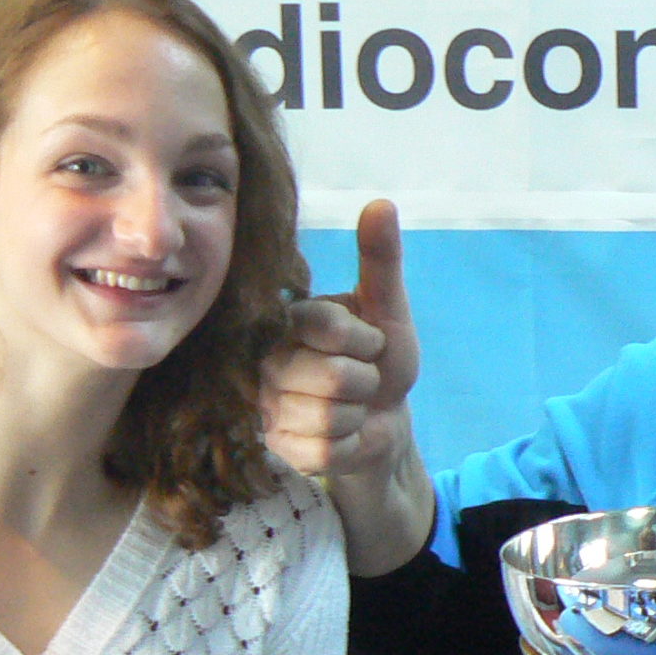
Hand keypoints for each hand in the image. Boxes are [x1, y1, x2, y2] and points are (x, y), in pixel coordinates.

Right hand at [262, 199, 421, 483]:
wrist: (382, 421)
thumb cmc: (381, 361)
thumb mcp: (388, 310)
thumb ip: (381, 260)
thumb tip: (381, 203)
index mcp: (290, 319)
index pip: (332, 328)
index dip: (367, 342)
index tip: (368, 344)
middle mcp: (266, 359)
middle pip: (334, 376)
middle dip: (366, 382)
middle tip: (359, 380)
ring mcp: (267, 405)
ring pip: (330, 416)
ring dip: (357, 416)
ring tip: (349, 407)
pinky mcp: (277, 447)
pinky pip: (324, 451)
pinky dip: (347, 446)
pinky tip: (339, 435)